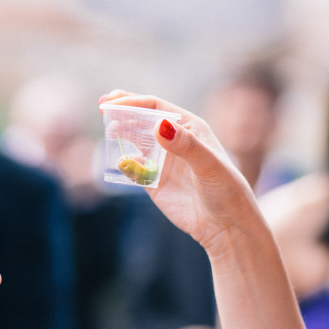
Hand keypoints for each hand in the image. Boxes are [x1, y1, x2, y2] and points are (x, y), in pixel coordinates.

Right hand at [99, 91, 263, 251]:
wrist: (226, 227)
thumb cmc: (226, 191)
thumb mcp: (209, 165)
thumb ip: (186, 145)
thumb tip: (159, 125)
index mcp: (190, 128)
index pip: (156, 107)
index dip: (133, 101)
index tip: (113, 102)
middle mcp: (174, 141)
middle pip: (142, 120)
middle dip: (123, 111)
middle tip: (102, 106)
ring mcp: (162, 161)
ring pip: (135, 141)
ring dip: (120, 133)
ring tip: (108, 128)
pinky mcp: (154, 182)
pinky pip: (133, 168)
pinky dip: (124, 163)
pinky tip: (121, 162)